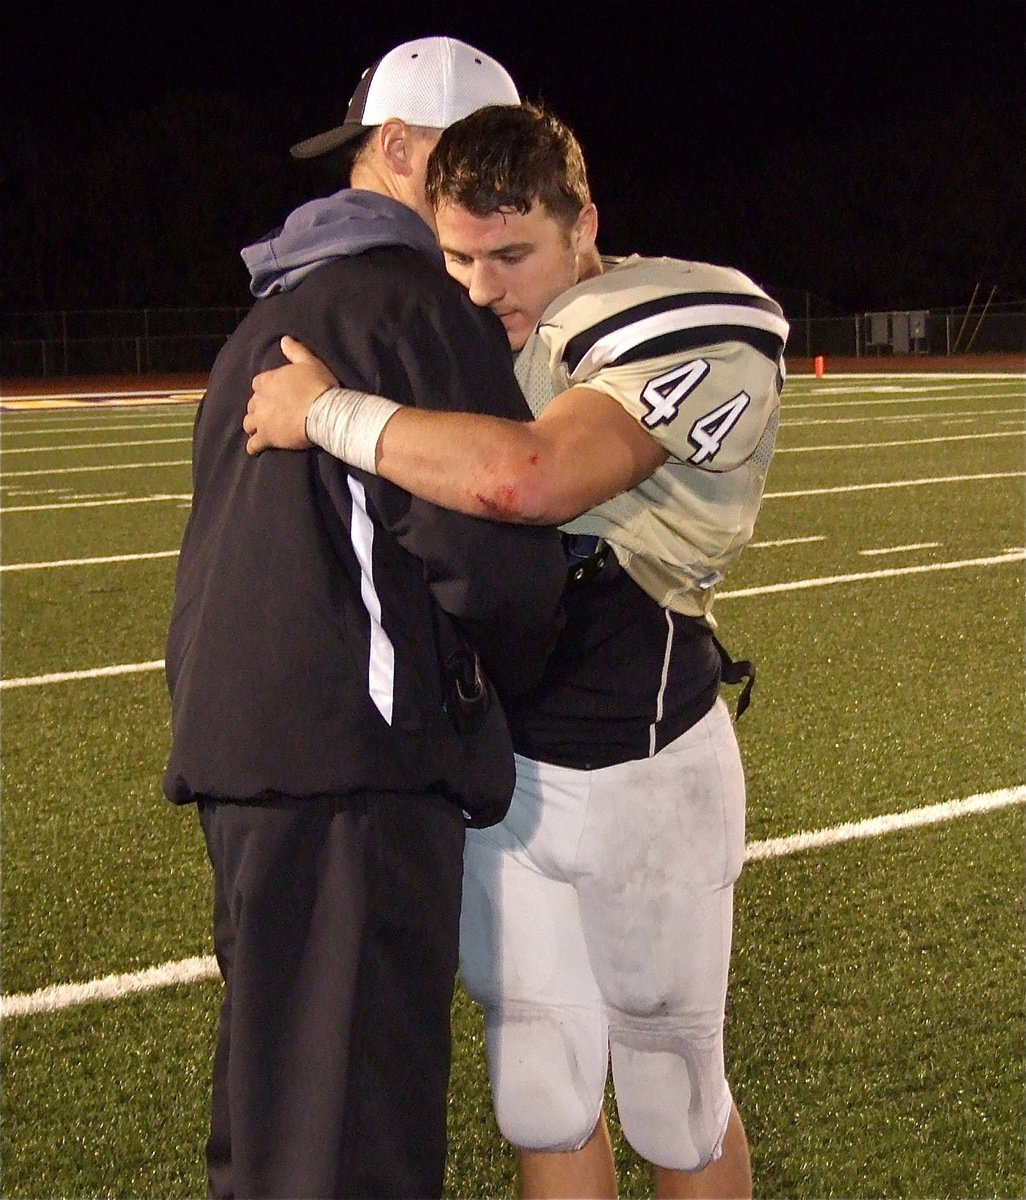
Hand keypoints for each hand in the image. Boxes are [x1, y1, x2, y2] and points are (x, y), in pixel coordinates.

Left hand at [243, 336, 338, 454]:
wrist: (324, 412)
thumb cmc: (318, 386)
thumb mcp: (309, 362)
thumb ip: (295, 351)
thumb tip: (284, 339)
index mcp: (268, 380)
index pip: (258, 384)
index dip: (265, 390)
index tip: (273, 394)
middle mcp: (260, 399)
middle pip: (252, 404)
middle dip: (258, 409)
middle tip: (270, 414)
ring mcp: (261, 420)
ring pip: (248, 424)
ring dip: (253, 426)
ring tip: (260, 430)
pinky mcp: (266, 437)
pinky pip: (253, 445)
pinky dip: (253, 447)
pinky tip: (255, 449)